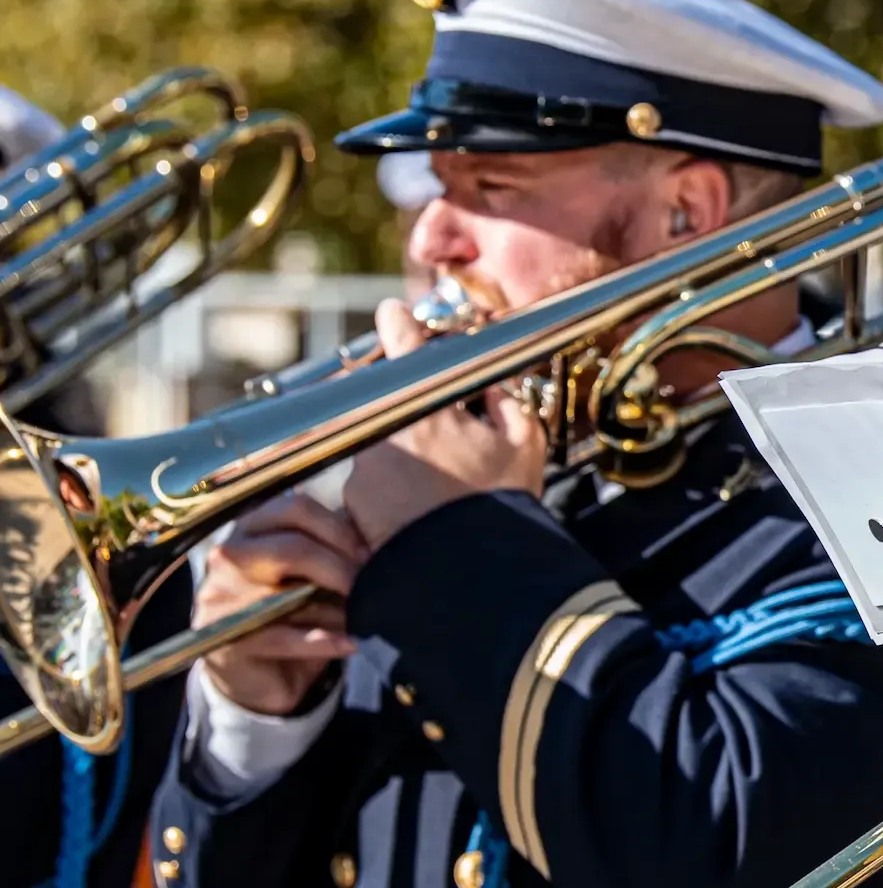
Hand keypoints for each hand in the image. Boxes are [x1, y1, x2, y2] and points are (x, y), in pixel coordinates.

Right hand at [195, 493, 368, 714]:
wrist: (258, 676)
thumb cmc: (293, 611)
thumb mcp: (310, 573)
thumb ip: (331, 549)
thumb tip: (380, 539)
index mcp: (252, 527)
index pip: (296, 509)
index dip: (341, 530)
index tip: (371, 554)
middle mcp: (229, 555)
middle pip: (293, 548)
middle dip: (342, 569)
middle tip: (373, 588)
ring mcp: (221, 596)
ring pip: (290, 595)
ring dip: (337, 610)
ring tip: (366, 619)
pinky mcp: (225, 637)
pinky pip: (284, 637)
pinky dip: (324, 642)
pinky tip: (351, 645)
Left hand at [340, 298, 547, 550]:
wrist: (468, 572)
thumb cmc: (502, 504)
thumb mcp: (525, 443)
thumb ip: (505, 400)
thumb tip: (490, 383)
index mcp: (423, 399)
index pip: (400, 335)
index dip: (399, 322)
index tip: (396, 316)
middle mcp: (382, 424)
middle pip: (383, 390)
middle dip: (405, 399)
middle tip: (435, 420)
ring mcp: (362, 463)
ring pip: (377, 438)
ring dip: (399, 447)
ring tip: (437, 480)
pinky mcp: (352, 501)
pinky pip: (370, 480)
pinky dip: (389, 486)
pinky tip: (418, 506)